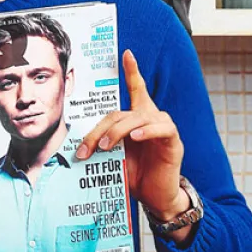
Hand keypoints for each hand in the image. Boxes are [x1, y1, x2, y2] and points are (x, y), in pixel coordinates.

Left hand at [77, 50, 187, 220]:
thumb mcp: (114, 157)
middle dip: (99, 130)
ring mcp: (163, 128)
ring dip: (117, 132)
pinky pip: (161, 128)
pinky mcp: (173, 141)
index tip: (126, 53)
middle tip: (87, 149)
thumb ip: (103, 145)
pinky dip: (146, 131)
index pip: (136, 89)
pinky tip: (136, 137)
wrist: (155, 197)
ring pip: (136, 118)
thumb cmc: (134, 174)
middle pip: (119, 113)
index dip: (132, 71)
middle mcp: (150, 117)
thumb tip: (78, 146)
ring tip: (106, 147)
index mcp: (137, 118)